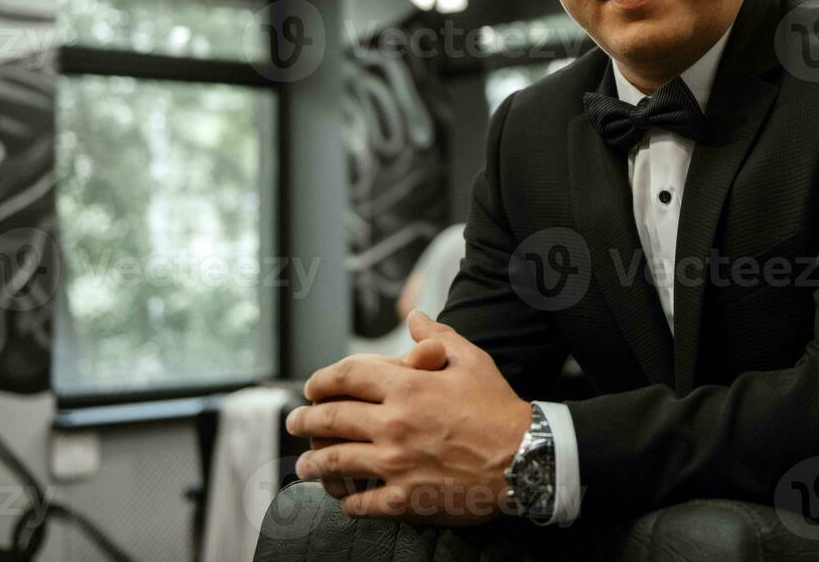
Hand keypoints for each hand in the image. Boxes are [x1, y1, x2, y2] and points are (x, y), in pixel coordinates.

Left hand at [286, 311, 531, 524]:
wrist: (525, 458)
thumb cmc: (498, 407)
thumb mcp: (472, 361)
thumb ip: (438, 337)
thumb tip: (415, 316)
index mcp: (408, 387)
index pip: (347, 377)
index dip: (322, 380)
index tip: (312, 387)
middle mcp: (393, 424)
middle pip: (331, 420)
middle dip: (305, 420)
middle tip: (294, 422)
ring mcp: (396, 464)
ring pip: (336, 463)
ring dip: (313, 463)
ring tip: (304, 464)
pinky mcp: (405, 499)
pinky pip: (363, 502)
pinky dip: (347, 500)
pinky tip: (343, 499)